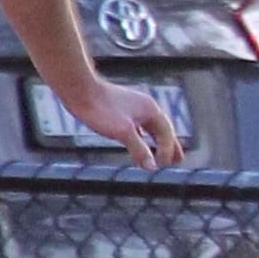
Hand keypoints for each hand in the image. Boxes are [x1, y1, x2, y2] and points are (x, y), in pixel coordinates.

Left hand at [65, 81, 183, 168]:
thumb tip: (152, 167)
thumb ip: (139, 149)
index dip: (167, 150)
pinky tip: (139, 143)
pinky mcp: (120, 110)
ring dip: (157, 142)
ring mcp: (133, 108)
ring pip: (151, 128)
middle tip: (179, 161)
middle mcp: (145, 107)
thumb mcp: (122, 132)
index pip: (166, 133)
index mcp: (151, 109)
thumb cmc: (101, 109)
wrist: (79, 90)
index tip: (160, 165)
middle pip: (163, 129)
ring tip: (160, 155)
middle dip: (170, 146)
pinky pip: (138, 126)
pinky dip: (143, 138)